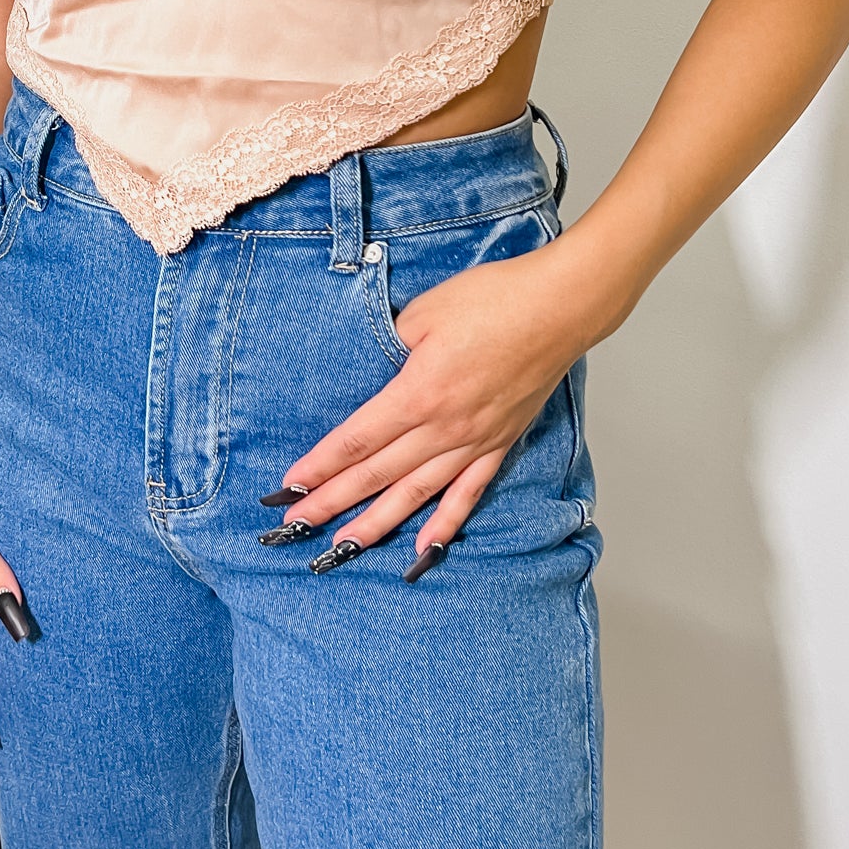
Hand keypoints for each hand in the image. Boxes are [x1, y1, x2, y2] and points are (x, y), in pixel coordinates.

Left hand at [274, 240, 586, 564]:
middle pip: (377, 473)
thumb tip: (370, 371)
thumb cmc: (494, 299)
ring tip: (342, 547)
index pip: (358, 439)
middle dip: (332, 501)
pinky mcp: (500, 444)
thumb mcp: (424, 312)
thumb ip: (390, 346)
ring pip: (416, 493)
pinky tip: (421, 549)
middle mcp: (445, 427)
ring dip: (376, 522)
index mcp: (420, 392)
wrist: (559, 307)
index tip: (289, 486)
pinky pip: (467, 494)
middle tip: (295, 525)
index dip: (321, 465)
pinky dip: (443, 524)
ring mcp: (474, 441)